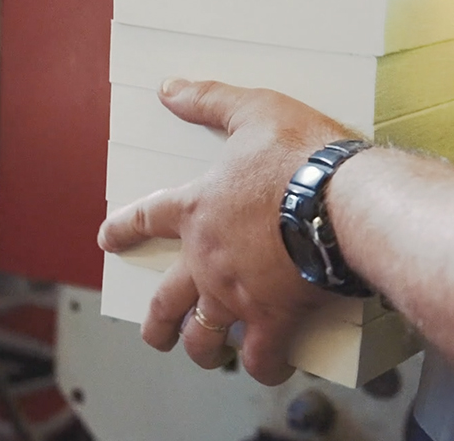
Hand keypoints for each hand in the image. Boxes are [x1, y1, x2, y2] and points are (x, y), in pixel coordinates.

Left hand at [98, 78, 353, 383]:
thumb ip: (210, 100)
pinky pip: (262, 355)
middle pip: (166, 301)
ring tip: (205, 354)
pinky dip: (263, 364)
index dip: (124, 228)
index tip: (108, 238)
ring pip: (205, 336)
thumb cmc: (301, 156)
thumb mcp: (253, 111)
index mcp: (198, 210)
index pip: (145, 218)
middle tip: (155, 334)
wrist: (344, 203)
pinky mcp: (274, 317)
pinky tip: (267, 366)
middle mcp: (207, 259)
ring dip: (201, 348)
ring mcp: (236, 293)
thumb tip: (170, 88)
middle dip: (157, 322)